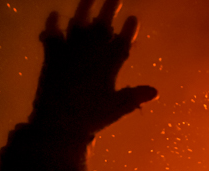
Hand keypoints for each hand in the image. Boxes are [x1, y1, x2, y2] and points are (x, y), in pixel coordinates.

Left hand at [30, 0, 157, 132]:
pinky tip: (53, 14)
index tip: (134, 17)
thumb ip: (135, 96)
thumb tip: (156, 91)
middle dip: (109, 10)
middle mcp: (91, 52)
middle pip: (102, 26)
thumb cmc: (91, 117)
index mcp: (109, 64)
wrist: (59, 122)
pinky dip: (52, 25)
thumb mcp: (117, 108)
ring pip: (79, 23)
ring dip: (84, 8)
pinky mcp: (52, 56)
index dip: (129, 30)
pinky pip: (52, 36)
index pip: (122, 42)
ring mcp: (71, 51)